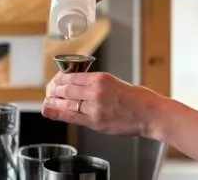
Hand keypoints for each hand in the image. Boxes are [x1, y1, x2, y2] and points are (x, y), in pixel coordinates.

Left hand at [42, 71, 160, 136]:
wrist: (150, 114)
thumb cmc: (138, 98)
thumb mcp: (116, 82)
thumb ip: (98, 85)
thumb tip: (81, 86)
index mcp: (101, 78)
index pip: (73, 76)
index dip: (61, 79)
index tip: (57, 80)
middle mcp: (96, 91)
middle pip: (67, 88)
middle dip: (55, 90)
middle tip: (50, 91)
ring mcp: (95, 107)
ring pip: (67, 102)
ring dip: (54, 101)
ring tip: (47, 101)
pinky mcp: (96, 122)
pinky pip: (73, 117)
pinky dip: (59, 114)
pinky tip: (50, 111)